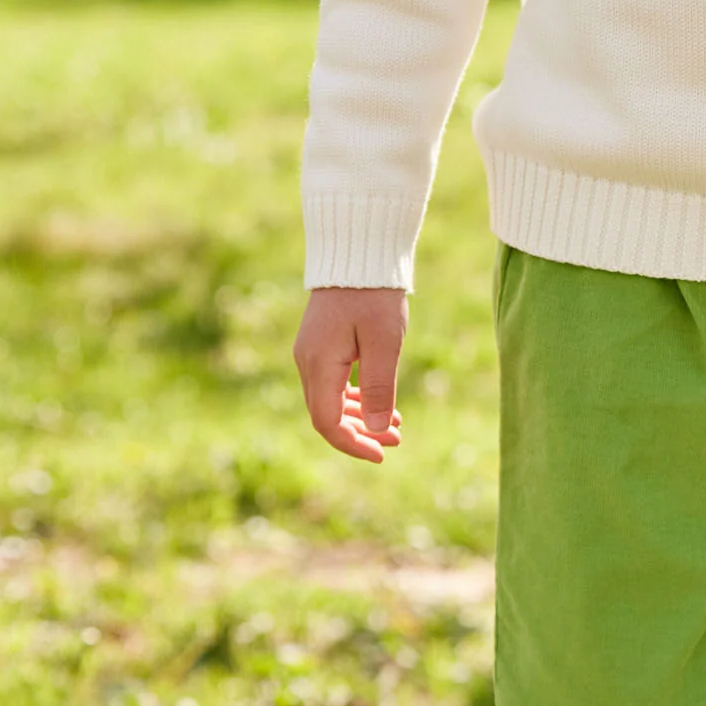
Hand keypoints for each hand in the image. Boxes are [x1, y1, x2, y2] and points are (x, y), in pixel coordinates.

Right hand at [294, 288, 408, 463]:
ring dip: (361, 417)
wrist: (359, 251)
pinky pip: (333, 382)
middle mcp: (308, 362)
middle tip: (397, 441)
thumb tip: (379, 430)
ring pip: (330, 400)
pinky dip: (356, 398)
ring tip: (396, 426)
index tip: (382, 454)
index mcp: (320, 364)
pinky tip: (381, 403)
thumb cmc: (375, 295)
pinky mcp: (321, 344)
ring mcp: (312, 353)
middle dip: (361, 433)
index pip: (327, 422)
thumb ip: (380, 388)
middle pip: (327, 415)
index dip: (353, 444)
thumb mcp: (384, 343)